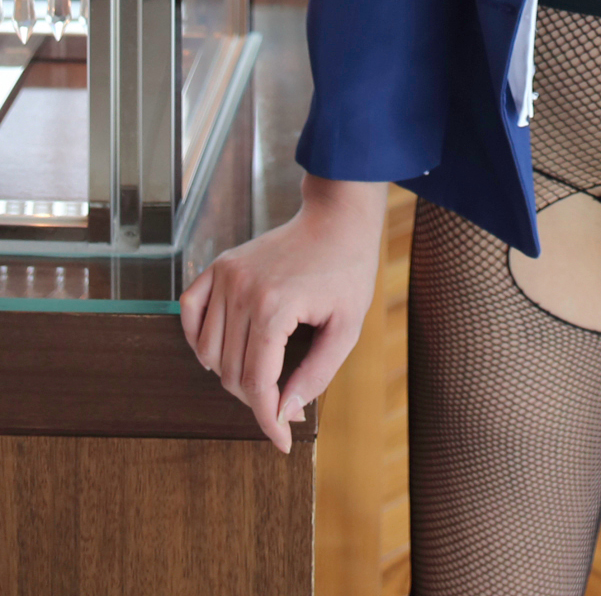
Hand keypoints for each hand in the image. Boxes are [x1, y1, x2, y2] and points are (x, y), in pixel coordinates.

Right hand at [180, 177, 387, 452]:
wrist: (337, 221)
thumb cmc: (347, 272)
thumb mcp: (347, 328)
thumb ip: (316, 374)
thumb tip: (284, 413)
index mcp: (275, 307)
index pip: (258, 384)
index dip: (268, 421)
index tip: (282, 442)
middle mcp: (242, 291)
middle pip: (231, 373)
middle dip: (256, 400)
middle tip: (285, 404)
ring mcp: (226, 275)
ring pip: (207, 352)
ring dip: (229, 375)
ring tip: (262, 376)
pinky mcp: (219, 265)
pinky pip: (189, 311)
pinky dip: (197, 338)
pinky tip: (221, 351)